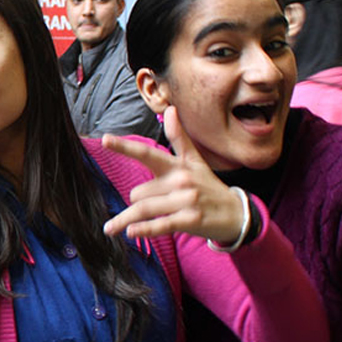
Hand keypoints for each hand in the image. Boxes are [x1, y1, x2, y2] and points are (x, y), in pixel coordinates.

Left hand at [102, 106, 244, 243]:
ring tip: (112, 228)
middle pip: (139, 192)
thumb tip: (170, 109)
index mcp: (178, 165)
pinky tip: (130, 232)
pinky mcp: (190, 220)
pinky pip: (160, 225)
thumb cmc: (209, 186)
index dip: (126, 147)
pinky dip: (144, 230)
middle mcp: (181, 180)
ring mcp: (186, 201)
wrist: (236, 213)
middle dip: (136, 202)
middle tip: (143, 207)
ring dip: (126, 219)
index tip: (105, 139)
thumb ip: (178, 137)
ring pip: (145, 209)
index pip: (148, 154)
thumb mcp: (195, 160)